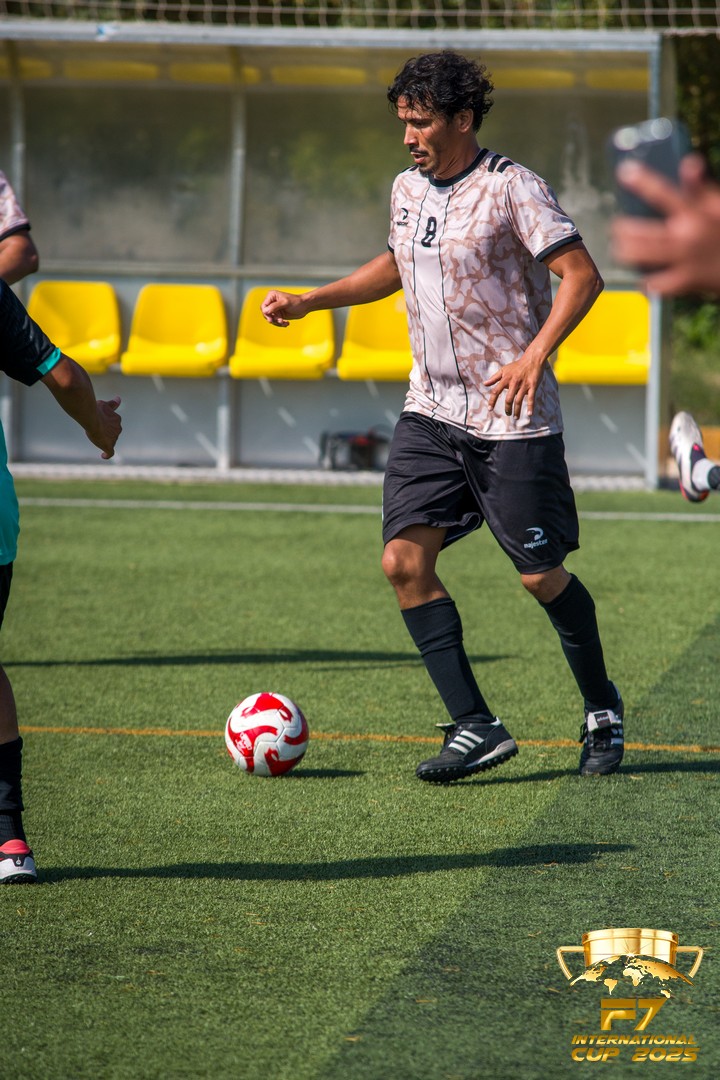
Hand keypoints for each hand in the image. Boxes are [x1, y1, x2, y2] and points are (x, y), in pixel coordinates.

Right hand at [86, 396, 121, 458]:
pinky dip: (107, 454)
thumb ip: (113, 404)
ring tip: (96, 438)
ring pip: (111, 441)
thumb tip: (119, 398)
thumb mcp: (105, 405)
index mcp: (117, 420)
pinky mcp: (109, 446)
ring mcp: (114, 438)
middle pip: (112, 433)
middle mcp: (118, 429)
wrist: (92, 419)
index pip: (113, 424)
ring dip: (104, 441)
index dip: (107, 425)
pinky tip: (103, 455)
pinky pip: (110, 452)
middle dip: (106, 433)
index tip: (101, 425)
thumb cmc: (96, 411)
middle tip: (96, 430)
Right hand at [261, 290, 308, 326]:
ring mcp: (275, 309)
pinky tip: (287, 323)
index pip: (263, 306)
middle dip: (273, 319)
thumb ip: (274, 306)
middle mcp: (272, 302)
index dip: (266, 314)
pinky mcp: (279, 314)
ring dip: (277, 322)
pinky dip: (280, 324)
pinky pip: (275, 321)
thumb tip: (265, 311)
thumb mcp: (285, 303)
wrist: (305, 306)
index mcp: (271, 296)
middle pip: (266, 314)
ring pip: (271, 319)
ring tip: (285, 322)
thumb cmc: (296, 302)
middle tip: (280, 321)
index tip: (271, 320)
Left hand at [484, 355, 546, 418]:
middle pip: (508, 399)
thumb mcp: (504, 370)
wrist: (532, 359)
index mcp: (506, 379)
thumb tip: (484, 384)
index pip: (496, 391)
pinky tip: (529, 414)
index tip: (490, 409)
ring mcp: (524, 385)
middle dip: (507, 409)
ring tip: (516, 417)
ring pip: (519, 401)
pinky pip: (531, 398)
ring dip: (517, 411)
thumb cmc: (517, 365)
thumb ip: (494, 378)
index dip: (492, 401)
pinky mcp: (533, 386)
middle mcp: (514, 382)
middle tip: (508, 414)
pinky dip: (530, 407)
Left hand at [611, 155, 719, 295]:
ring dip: (625, 252)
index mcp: (695, 213)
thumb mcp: (718, 204)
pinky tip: (642, 279)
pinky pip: (657, 284)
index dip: (642, 181)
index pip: (664, 193)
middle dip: (622, 228)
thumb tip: (688, 162)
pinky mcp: (685, 281)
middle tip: (616, 226)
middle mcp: (686, 236)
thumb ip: (700, 186)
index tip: (624, 170)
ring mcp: (684, 260)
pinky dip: (647, 283)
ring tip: (619, 249)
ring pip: (642, 256)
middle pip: (642, 231)